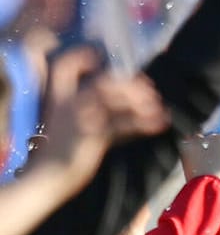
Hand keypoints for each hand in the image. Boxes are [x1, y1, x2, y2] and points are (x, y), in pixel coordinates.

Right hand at [34, 47, 166, 177]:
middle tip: (149, 88)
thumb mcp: (65, 125)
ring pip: (112, 98)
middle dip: (128, 83)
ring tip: (157, 106)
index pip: (63, 66)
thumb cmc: (58, 153)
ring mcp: (78, 118)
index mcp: (55, 98)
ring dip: (139, 100)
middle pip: (100, 81)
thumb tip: (117, 106)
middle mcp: (66, 104)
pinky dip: (144, 123)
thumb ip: (84, 110)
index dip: (80, 57)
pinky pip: (123, 125)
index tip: (98, 58)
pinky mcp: (91, 136)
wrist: (45, 177)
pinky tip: (160, 124)